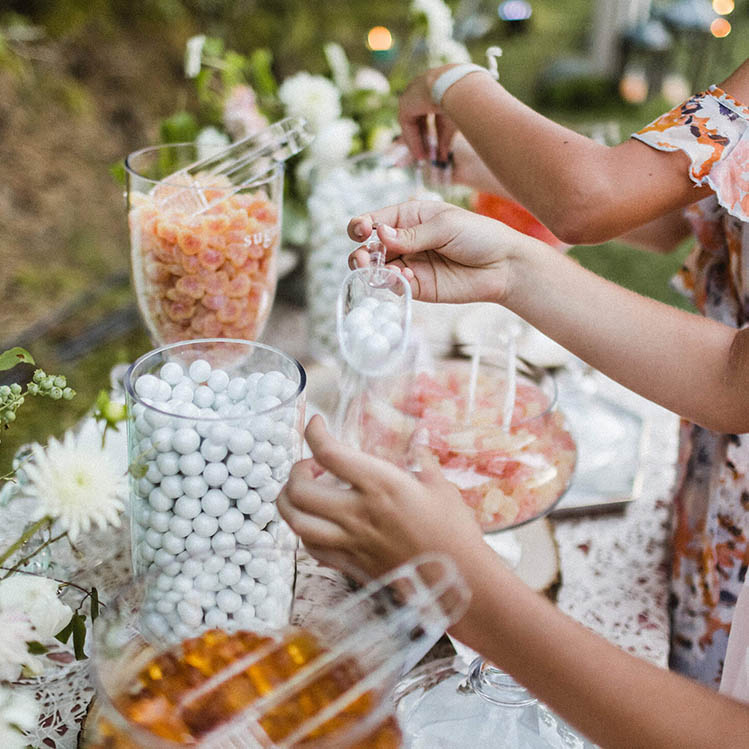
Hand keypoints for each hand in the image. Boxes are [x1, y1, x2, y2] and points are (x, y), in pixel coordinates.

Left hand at [277, 415, 484, 580]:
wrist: (461, 581)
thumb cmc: (455, 532)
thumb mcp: (440, 486)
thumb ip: (422, 458)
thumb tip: (420, 434)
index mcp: (381, 485)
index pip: (329, 453)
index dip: (314, 433)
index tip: (318, 424)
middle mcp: (358, 513)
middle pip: (300, 490)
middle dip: (295, 471)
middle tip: (310, 466)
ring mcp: (351, 542)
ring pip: (297, 522)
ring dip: (289, 502)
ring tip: (302, 492)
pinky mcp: (351, 565)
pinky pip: (312, 548)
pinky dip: (304, 531)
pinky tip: (317, 522)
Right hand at [347, 200, 538, 303]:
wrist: (503, 266)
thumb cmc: (479, 235)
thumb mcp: (445, 225)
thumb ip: (411, 234)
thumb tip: (380, 235)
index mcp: (409, 217)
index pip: (375, 220)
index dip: (361, 226)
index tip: (362, 231)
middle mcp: (404, 241)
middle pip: (369, 247)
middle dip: (360, 253)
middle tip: (364, 258)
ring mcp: (409, 264)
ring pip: (376, 269)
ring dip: (371, 270)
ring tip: (381, 271)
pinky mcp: (417, 286)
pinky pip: (394, 286)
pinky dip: (393, 283)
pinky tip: (407, 278)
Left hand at [399, 66, 458, 162]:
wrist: (459, 87)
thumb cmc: (463, 101)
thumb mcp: (454, 122)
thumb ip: (446, 139)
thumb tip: (443, 158)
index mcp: (436, 86)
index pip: (432, 110)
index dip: (434, 130)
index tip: (437, 146)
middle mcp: (422, 87)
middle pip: (419, 118)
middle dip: (423, 137)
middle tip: (427, 155)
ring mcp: (412, 92)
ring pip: (411, 122)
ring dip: (417, 141)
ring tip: (422, 158)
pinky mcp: (405, 102)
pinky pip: (407, 125)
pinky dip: (413, 140)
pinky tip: (419, 154)